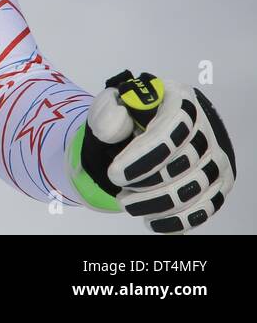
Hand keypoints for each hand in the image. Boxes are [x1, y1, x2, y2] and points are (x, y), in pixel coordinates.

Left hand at [68, 70, 235, 232]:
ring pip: (194, 189)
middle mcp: (205, 130)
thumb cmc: (131, 115)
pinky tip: (151, 221)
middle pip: (184, 163)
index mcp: (181, 101)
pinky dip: (178, 220)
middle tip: (118, 188)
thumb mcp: (112, 105)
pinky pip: (205, 207)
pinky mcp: (217, 184)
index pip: (174, 127)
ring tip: (127, 202)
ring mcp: (214, 159)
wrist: (149, 129)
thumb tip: (113, 126)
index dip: (145, 155)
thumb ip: (106, 111)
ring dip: (157, 203)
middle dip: (146, 182)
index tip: (115, 174)